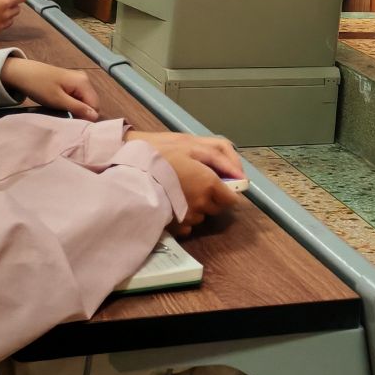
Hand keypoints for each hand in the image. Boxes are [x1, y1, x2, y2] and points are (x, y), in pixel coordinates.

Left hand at [1, 58, 98, 119]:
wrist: (22, 73)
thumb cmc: (39, 86)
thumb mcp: (58, 100)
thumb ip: (78, 108)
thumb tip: (95, 116)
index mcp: (83, 82)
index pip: (95, 105)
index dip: (87, 117)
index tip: (74, 126)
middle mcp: (84, 79)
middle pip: (91, 103)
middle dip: (82, 113)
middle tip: (68, 122)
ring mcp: (78, 80)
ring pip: (84, 101)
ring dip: (76, 110)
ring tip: (64, 115)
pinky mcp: (71, 82)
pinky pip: (78, 97)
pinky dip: (72, 104)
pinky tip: (62, 108)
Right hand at [127, 131, 245, 231]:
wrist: (132, 173)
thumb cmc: (163, 156)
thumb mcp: (194, 147)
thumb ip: (222, 159)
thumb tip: (241, 176)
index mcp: (210, 185)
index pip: (232, 199)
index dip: (228, 191)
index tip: (220, 184)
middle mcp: (202, 205)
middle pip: (217, 208)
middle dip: (212, 198)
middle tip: (196, 182)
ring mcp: (188, 218)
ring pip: (202, 215)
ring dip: (197, 206)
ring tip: (179, 190)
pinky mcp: (175, 227)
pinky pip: (187, 225)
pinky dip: (184, 216)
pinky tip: (172, 203)